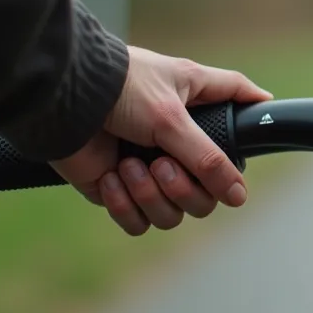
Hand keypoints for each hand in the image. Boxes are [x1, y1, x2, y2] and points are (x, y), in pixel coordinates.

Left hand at [51, 47, 272, 234]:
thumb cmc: (121, 90)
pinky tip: (110, 177)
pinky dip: (124, 204)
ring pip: (173, 213)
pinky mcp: (118, 190)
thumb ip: (209, 159)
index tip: (252, 144)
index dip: (252, 128)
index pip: (239, 114)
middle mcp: (178, 140)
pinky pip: (138, 221)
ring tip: (128, 168)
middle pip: (208, 193)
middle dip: (183, 187)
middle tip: (160, 165)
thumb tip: (239, 196)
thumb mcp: (174, 119)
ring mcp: (149, 168)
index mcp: (197, 108)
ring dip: (150, 194)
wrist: (60, 104)